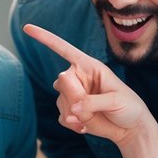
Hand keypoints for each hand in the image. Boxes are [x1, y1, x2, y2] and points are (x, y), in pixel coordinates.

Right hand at [23, 24, 157, 157]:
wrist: (130, 128)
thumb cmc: (129, 107)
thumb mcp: (116, 101)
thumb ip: (93, 102)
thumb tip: (73, 109)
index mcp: (89, 66)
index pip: (64, 48)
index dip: (46, 38)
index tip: (27, 28)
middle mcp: (78, 77)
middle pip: (61, 81)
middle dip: (74, 97)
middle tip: (89, 109)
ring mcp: (72, 94)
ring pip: (60, 101)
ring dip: (74, 114)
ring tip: (91, 118)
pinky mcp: (70, 111)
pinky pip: (61, 116)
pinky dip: (71, 124)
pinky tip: (84, 127)